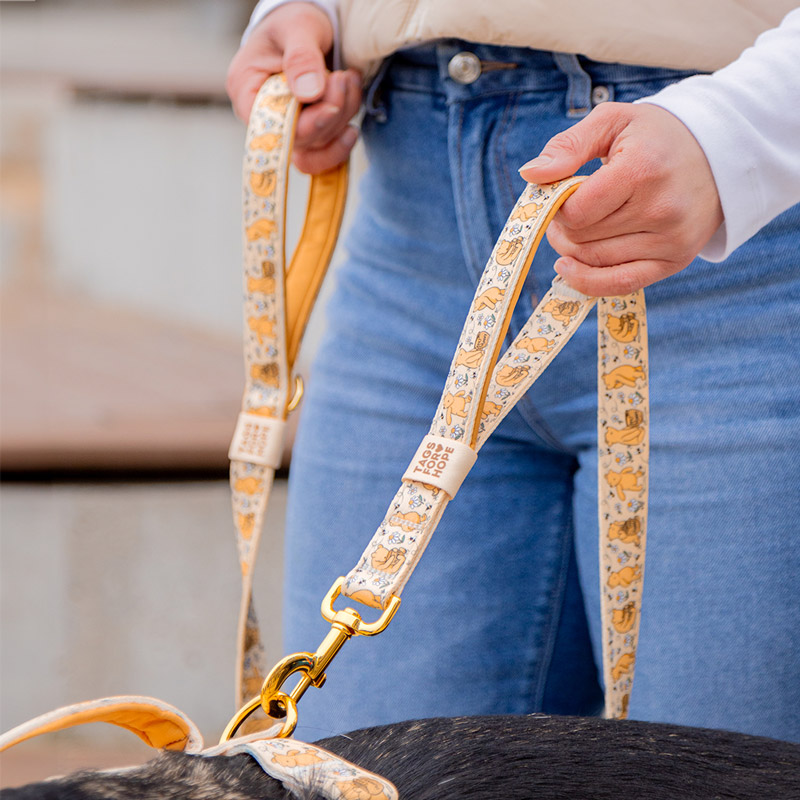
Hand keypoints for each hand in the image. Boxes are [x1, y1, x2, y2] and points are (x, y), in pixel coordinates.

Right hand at [226, 2, 360, 173]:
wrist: (307, 30)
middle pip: (298, 139)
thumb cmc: (293, 23)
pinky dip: (343, 141)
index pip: (269, 127)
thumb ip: (301, 57)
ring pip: (317, 145)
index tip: (331, 106)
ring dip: (342, 117)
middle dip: (330, 113)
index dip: (302, 125)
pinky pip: (323, 155)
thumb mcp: (297, 27)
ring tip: (349, 79)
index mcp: (245, 91)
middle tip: (343, 78)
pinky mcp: (306, 135)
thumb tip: (308, 92)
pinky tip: (353, 119)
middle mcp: (262, 117)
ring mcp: (285, 129)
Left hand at [519, 103, 723, 295]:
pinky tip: (567, 269)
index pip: (576, 212)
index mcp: (642, 170)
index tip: (564, 192)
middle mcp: (660, 209)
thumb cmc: (655, 136)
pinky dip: (586, 281)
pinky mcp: (675, 261)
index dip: (558, 206)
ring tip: (576, 227)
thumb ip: (568, 146)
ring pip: (593, 260)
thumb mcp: (612, 121)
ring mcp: (670, 240)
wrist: (720, 152)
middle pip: (582, 238)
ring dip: (572, 249)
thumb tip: (530, 175)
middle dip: (563, 226)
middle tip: (567, 210)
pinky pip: (619, 285)